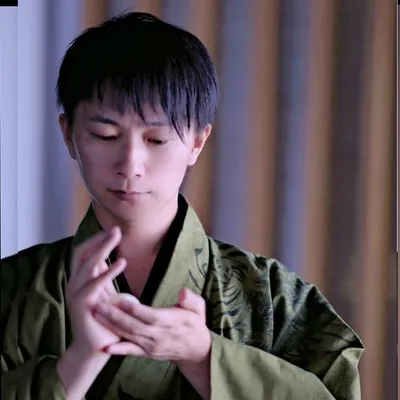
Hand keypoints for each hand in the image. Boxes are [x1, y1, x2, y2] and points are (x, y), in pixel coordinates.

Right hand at [66, 227, 126, 354]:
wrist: (94, 350)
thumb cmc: (103, 321)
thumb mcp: (105, 295)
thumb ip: (104, 279)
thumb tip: (108, 259)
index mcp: (80, 280)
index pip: (84, 253)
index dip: (96, 240)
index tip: (113, 230)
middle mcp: (75, 284)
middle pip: (83, 253)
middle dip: (99, 239)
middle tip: (116, 229)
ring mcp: (76, 294)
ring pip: (87, 264)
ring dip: (102, 248)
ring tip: (116, 237)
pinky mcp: (82, 306)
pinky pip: (95, 284)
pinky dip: (108, 272)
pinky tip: (122, 262)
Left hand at [93, 288, 211, 365]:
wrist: (196, 349)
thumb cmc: (195, 323)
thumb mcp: (199, 308)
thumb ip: (191, 300)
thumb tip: (183, 292)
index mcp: (171, 321)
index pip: (151, 316)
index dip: (136, 310)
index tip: (122, 301)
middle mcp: (159, 335)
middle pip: (135, 326)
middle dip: (116, 316)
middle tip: (99, 305)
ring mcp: (152, 346)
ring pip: (130, 336)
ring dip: (112, 327)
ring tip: (97, 316)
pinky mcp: (147, 352)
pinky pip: (131, 351)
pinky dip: (119, 350)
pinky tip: (106, 347)